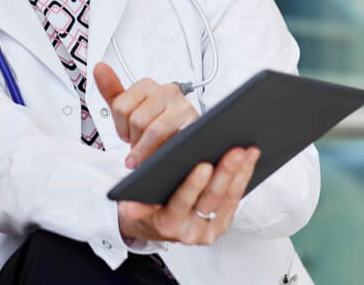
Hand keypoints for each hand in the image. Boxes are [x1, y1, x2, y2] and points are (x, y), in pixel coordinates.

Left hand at [94, 62, 197, 167]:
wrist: (183, 139)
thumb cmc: (153, 123)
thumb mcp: (128, 108)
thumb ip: (111, 90)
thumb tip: (99, 68)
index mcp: (147, 85)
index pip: (120, 107)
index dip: (121, 127)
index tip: (127, 134)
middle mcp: (167, 91)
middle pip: (136, 120)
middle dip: (135, 140)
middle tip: (139, 145)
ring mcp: (183, 106)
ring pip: (152, 131)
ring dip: (146, 150)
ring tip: (146, 154)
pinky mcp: (194, 124)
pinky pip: (171, 139)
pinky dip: (160, 152)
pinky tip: (158, 156)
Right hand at [117, 146, 260, 244]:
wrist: (152, 228)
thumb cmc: (142, 208)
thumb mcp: (132, 205)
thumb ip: (133, 202)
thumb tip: (131, 199)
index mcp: (168, 224)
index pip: (183, 202)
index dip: (194, 184)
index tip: (204, 165)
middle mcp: (192, 231)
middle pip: (212, 199)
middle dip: (225, 172)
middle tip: (235, 151)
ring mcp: (210, 229)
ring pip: (228, 198)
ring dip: (240, 172)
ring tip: (246, 150)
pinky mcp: (222, 222)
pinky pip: (235, 198)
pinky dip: (244, 177)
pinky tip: (250, 159)